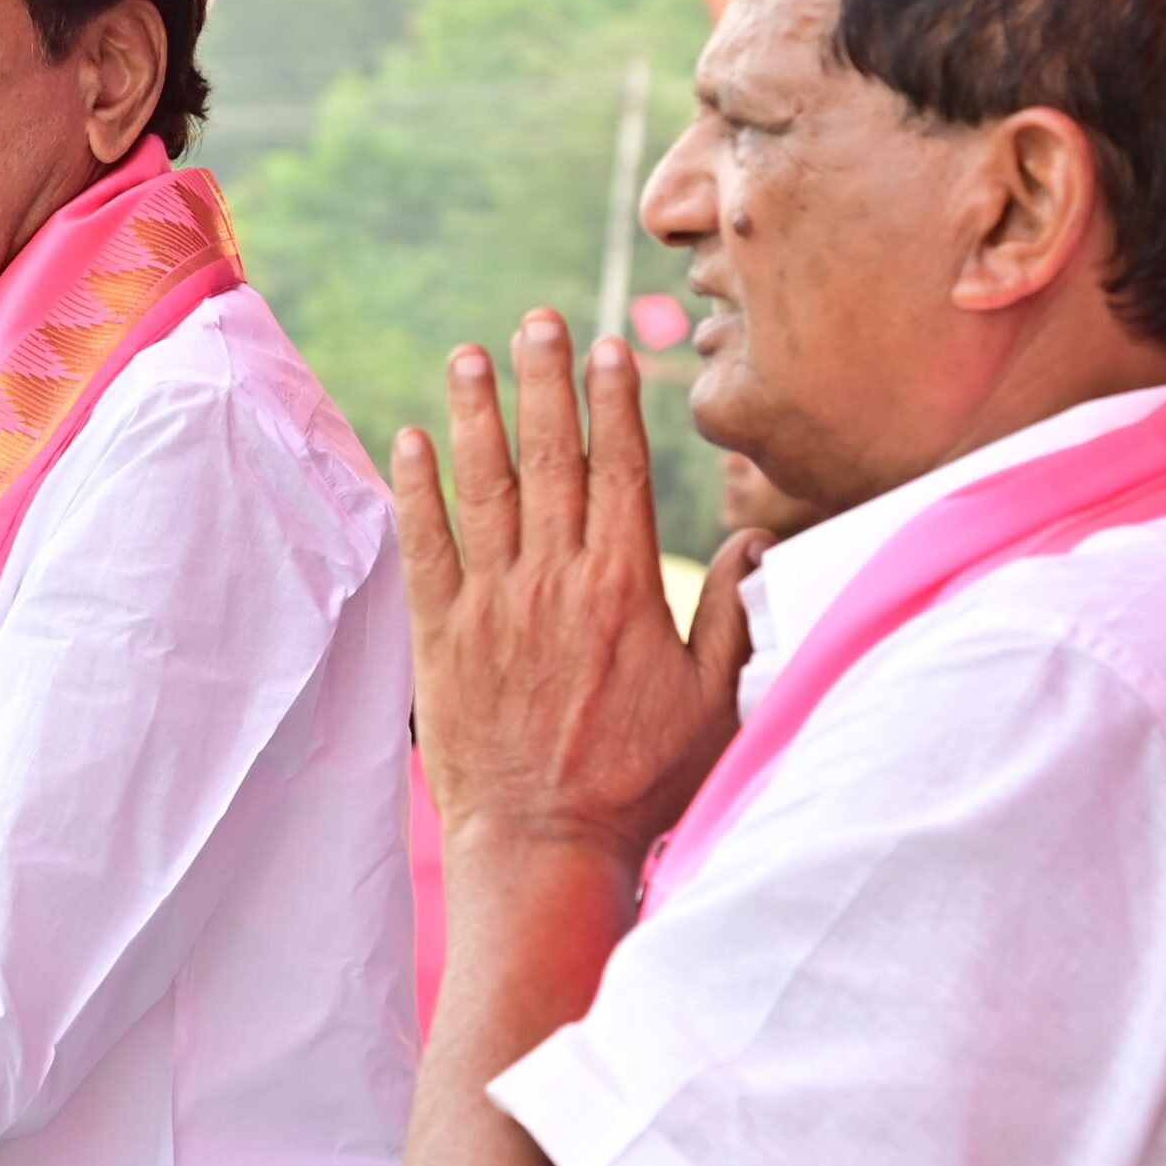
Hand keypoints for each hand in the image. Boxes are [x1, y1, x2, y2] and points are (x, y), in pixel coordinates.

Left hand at [394, 310, 764, 873]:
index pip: (619, 471)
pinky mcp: (440, 636)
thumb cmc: (636, 785)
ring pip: (484, 489)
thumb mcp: (712, 705)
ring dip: (476, 416)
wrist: (543, 844)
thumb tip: (754, 547)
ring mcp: (493, 605)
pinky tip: (410, 441)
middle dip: (544, 383)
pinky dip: (418, 491)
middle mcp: (556, 582)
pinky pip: (425, 546)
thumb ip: (730, 618)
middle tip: (535, 321)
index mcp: (624, 589)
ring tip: (469, 356)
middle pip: (551, 460)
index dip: (612, 402)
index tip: (607, 347)